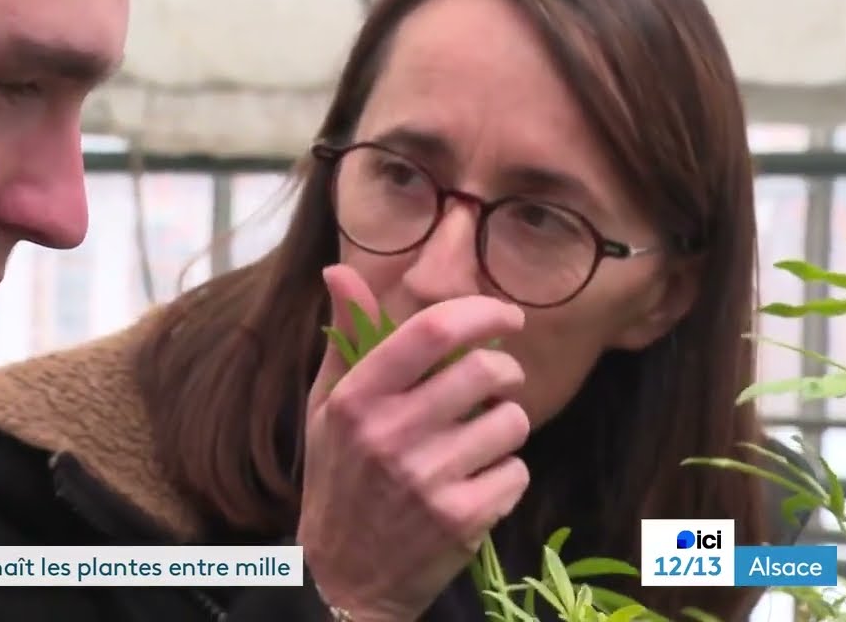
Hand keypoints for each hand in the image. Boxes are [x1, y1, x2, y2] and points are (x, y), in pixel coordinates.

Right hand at [297, 264, 530, 621]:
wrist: (343, 575)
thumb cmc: (338, 478)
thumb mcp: (328, 406)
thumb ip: (346, 339)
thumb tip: (338, 269)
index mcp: (357, 398)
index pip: (433, 330)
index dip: (483, 312)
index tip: (507, 317)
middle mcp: (390, 435)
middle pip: (486, 370)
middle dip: (505, 371)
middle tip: (496, 383)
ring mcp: (428, 480)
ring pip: (512, 422)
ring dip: (506, 426)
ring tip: (477, 443)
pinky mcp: (462, 520)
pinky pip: (518, 471)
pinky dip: (506, 475)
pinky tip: (475, 485)